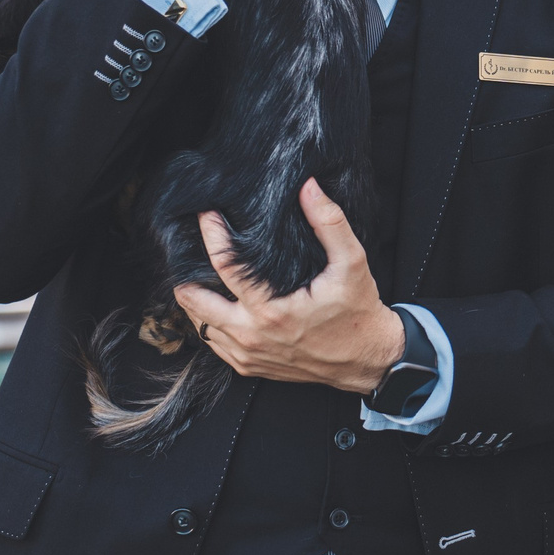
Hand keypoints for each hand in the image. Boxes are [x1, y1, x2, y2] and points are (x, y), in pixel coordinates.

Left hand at [174, 181, 406, 393]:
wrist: (367, 360)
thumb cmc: (358, 313)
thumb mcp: (351, 263)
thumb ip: (329, 222)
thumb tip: (308, 187)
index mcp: (272, 310)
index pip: (223, 266)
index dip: (211, 235)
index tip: (207, 215)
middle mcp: (252, 336)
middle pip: (195, 302)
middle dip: (186, 274)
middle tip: (188, 251)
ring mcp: (248, 355)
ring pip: (200, 326)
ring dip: (196, 301)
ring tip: (199, 275)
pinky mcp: (250, 367)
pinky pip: (214, 345)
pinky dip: (209, 323)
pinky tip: (217, 305)